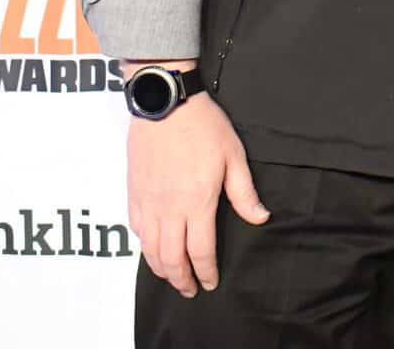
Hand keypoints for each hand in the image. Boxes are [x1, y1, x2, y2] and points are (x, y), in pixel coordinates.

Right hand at [127, 91, 268, 297]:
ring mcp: (148, 202)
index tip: (210, 282)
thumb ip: (244, 193)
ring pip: (149, 249)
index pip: (201, 251)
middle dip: (182, 279)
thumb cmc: (203, 126)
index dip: (206, 272)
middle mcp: (169, 209)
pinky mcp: (134, 192)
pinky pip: (135, 229)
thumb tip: (260, 218)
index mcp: (197, 203)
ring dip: (160, 269)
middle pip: (172, 258)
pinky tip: (151, 248)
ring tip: (171, 276)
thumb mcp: (234, 156)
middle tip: (189, 290)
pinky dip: (144, 246)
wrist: (165, 102)